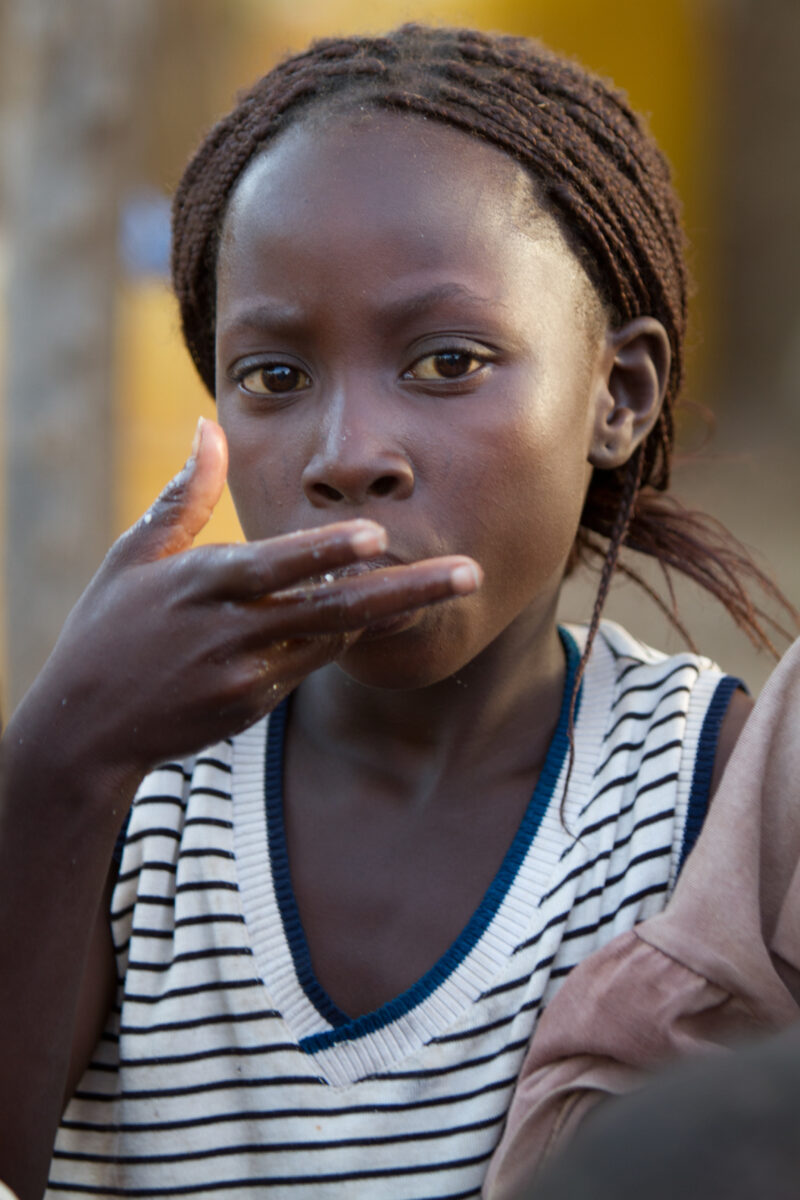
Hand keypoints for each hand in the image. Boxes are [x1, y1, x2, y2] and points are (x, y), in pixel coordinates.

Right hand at [14, 418, 481, 792]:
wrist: (86, 725)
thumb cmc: (106, 628)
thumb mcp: (135, 556)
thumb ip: (184, 495)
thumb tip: (210, 427)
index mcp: (202, 585)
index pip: (275, 566)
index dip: (327, 552)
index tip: (380, 536)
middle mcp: (232, 632)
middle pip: (332, 609)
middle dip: (407, 591)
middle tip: (469, 573)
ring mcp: (247, 675)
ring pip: (333, 637)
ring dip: (384, 609)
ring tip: (447, 583)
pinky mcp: (254, 706)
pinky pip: (312, 664)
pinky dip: (339, 636)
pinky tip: (373, 613)